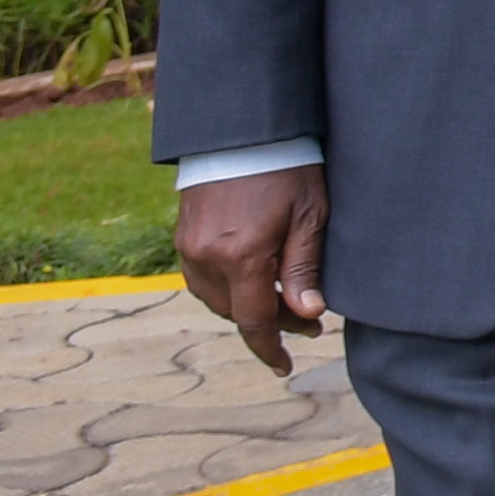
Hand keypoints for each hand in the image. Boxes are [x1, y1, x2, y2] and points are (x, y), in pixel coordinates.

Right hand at [178, 165, 328, 378]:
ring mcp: (189, 246)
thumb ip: (305, 268)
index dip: (270, 348)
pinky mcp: (183, 235)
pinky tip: (253, 281)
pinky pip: (201, 278)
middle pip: (234, 312)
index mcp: (241, 256)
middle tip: (308, 323)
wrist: (243, 128)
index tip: (285, 366)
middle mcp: (207, 257)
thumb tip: (308, 315)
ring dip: (246, 307)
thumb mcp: (311, 215)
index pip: (253, 321)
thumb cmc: (288, 167)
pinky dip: (226, 288)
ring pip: (214, 298)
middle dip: (270, 324)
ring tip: (284, 303)